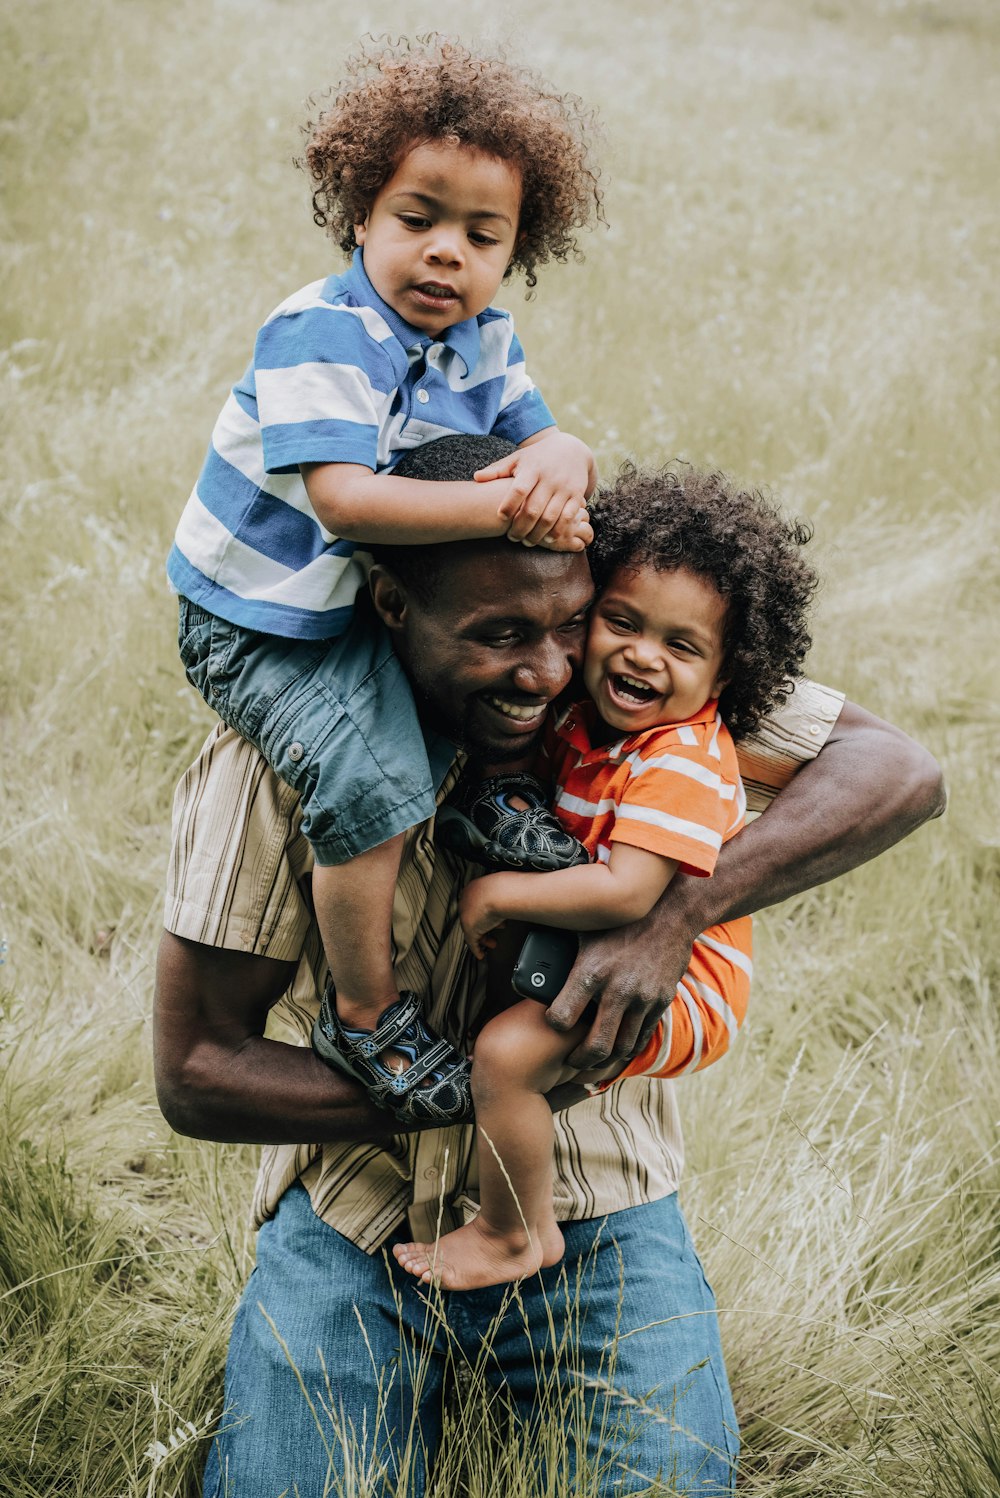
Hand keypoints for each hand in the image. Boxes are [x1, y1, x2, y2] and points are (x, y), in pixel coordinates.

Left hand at [459, 876, 506, 959]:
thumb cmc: (505, 887)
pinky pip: (471, 941)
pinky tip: (481, 954)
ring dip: (484, 936)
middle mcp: (467, 901)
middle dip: (486, 924)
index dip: (486, 912)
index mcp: (474, 888)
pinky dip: (477, 948)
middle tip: (495, 928)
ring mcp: (467, 915)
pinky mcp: (469, 928)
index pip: (476, 903)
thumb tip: (516, 895)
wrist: (500, 893)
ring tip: (492, 942)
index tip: (494, 917)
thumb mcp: (504, 888)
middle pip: (474, 916)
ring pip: (473, 929)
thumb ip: (504, 894)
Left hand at [477, 433, 595, 551]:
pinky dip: (558, 531)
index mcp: (532, 469)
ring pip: (550, 517)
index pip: (519, 489)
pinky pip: (568, 517)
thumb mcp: (518, 458)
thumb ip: (497, 469)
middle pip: (533, 509)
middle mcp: (549, 478)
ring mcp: (564, 488)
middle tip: (512, 538)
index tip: (500, 517)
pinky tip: (548, 539)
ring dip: (537, 534)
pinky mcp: (576, 495)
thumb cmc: (538, 457)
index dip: (509, 505)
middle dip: (521, 528)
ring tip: (527, 542)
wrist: (572, 449)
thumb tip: (476, 478)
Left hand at [545, 889, 699, 1067]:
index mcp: (591, 970)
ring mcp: (642, 998)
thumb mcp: (585, 928)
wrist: (670, 913)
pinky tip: (618, 1045)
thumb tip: (533, 960)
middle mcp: (617, 989)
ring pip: (622, 1047)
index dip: (553, 1024)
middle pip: (596, 1045)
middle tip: (571, 1062)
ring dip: (606, 1059)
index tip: (552, 1022)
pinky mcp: (661, 1001)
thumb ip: (563, 950)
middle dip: (580, 1060)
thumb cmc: (620, 918)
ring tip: (594, 1058)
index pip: (561, 1017)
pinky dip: (629, 1046)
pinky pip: (643, 1036)